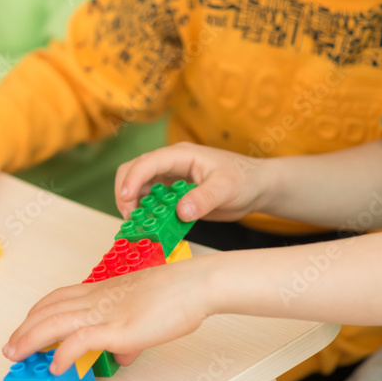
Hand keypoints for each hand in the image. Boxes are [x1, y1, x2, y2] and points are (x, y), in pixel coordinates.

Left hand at [3, 257, 214, 373]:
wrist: (194, 285)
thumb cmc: (176, 295)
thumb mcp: (142, 312)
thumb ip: (126, 332)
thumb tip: (122, 352)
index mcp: (100, 291)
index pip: (57, 299)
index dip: (36, 314)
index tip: (24, 328)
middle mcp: (96, 299)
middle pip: (47, 311)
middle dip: (24, 330)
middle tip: (10, 347)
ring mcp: (104, 313)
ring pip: (54, 323)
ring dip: (29, 340)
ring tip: (16, 355)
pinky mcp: (117, 328)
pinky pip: (80, 340)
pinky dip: (61, 353)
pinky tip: (53, 365)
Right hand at [115, 142, 273, 221]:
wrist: (256, 187)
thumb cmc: (244, 180)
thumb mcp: (226, 188)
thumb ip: (203, 199)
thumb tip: (181, 211)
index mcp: (180, 155)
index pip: (147, 163)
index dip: (132, 181)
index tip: (126, 201)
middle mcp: (170, 164)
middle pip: (132, 170)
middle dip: (125, 193)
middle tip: (130, 217)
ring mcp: (169, 178)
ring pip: (137, 186)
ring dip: (132, 204)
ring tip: (138, 224)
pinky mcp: (171, 193)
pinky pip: (149, 200)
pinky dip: (144, 212)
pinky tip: (149, 224)